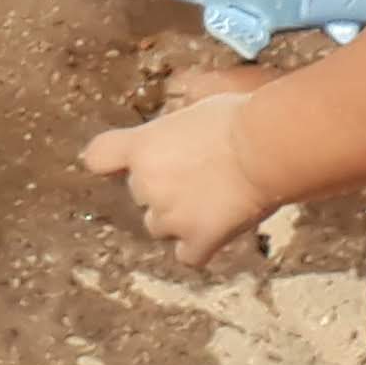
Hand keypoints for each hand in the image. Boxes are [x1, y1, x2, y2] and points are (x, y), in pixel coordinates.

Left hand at [81, 88, 277, 266]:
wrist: (266, 148)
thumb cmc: (239, 118)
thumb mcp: (195, 108)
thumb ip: (175, 132)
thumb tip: (183, 138)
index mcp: (142, 146)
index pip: (99, 157)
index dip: (112, 162)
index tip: (124, 163)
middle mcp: (145, 183)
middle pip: (141, 195)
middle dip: (164, 189)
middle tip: (200, 177)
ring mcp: (170, 216)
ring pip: (159, 227)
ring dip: (178, 220)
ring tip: (213, 203)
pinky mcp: (198, 240)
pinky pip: (188, 256)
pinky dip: (200, 248)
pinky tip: (219, 233)